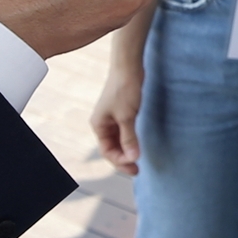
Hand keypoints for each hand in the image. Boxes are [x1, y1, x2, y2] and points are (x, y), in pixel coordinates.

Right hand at [92, 59, 143, 174]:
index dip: (120, 162)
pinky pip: (124, 132)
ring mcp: (112, 118)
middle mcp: (103, 123)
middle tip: (137, 170)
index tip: (135, 167)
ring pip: (118, 141)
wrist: (128, 66)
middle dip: (123, 159)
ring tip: (138, 162)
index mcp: (99, 125)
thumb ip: (129, 138)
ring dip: (127, 151)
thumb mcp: (127, 116)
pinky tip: (138, 146)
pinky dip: (130, 141)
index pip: (107, 151)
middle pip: (111, 148)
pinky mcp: (122, 112)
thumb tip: (132, 158)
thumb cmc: (124, 89)